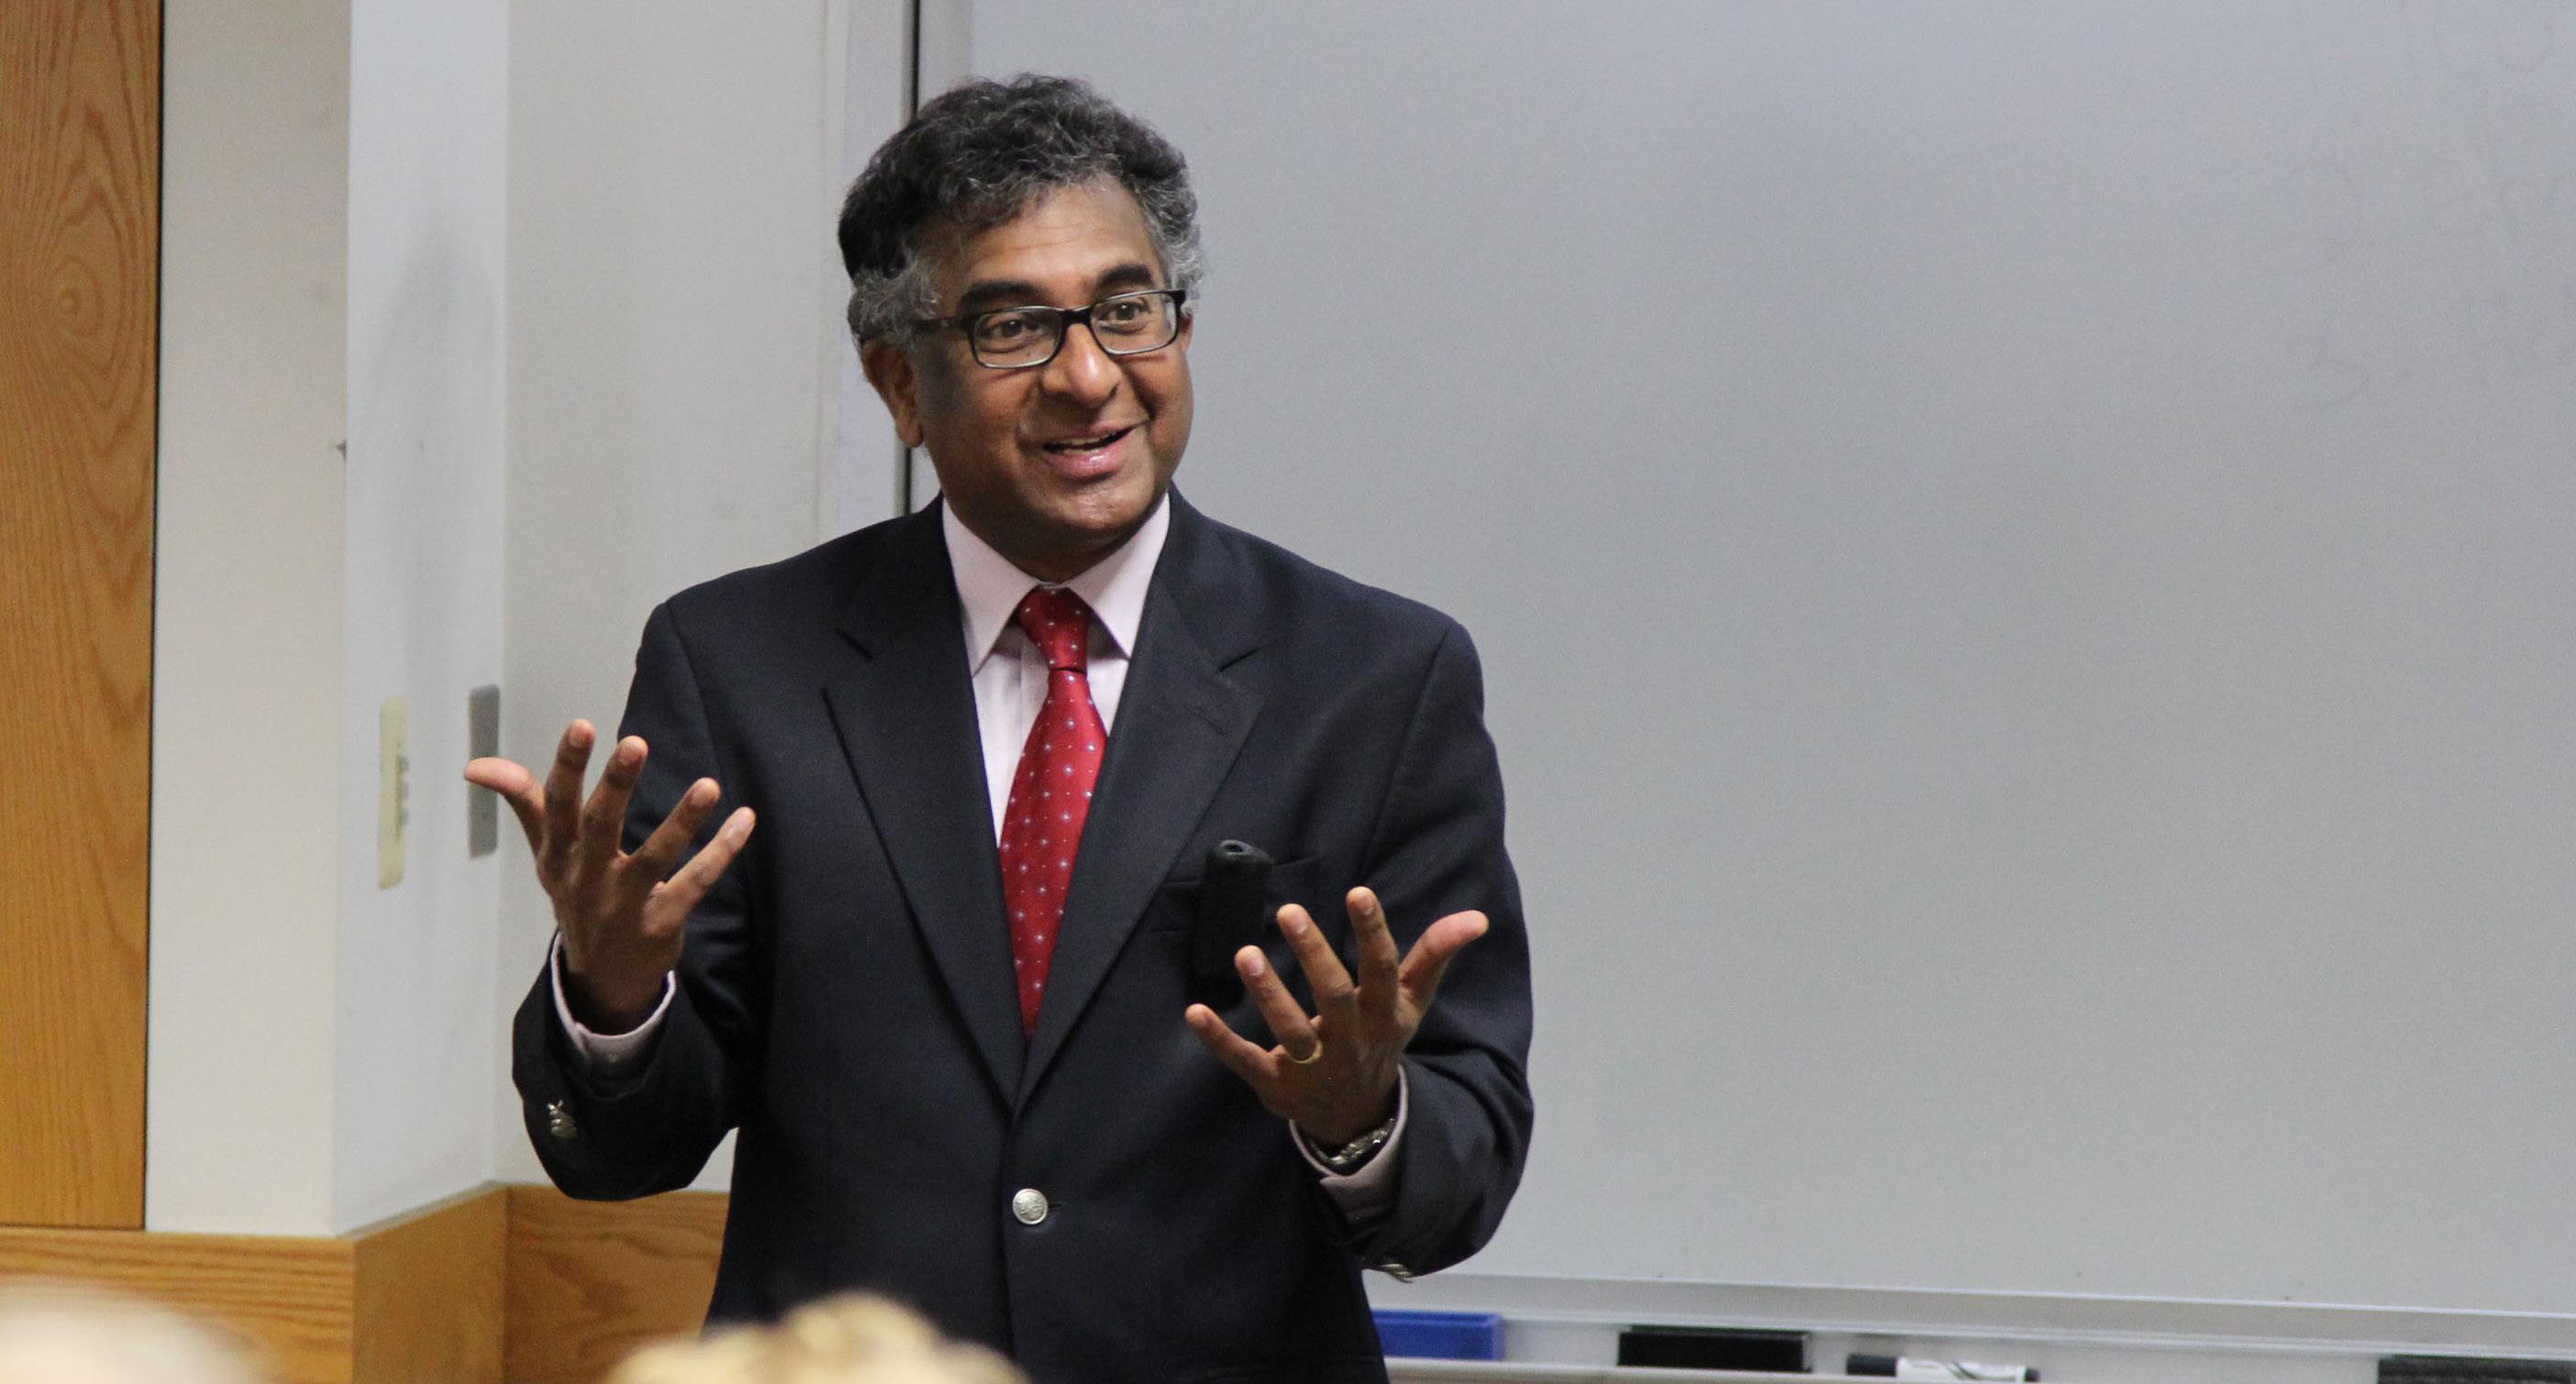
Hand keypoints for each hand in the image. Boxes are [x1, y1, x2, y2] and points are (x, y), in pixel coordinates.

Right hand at [464, 719, 754, 1030]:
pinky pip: (695, 884)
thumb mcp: (547, 853)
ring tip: (709, 785)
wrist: (601, 977)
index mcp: (558, 854)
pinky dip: (722, 852)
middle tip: (635, 743)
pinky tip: (745, 819)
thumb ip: (525, 802)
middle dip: (616, 785)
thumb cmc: (577, 893)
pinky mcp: (661, 923)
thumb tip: (475, 765)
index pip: (557, 805)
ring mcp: (624, 903)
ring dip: (682, 822)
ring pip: (655, 859)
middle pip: (600, 827)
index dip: (568, 767)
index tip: (581, 726)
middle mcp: (587, 877)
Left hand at [1184, 886, 1486, 1146]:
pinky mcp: (1275, 1084)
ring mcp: (1311, 1066)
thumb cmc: (1380, 1039)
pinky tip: (1196, 1010)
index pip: (1381, 970)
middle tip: (1291, 912)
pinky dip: (1219, 1039)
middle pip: (1334, 997)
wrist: (1358, 1117)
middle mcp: (1350, 1041)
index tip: (1358, 892)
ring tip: (1246, 953)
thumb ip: (1435, 955)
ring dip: (1269, 993)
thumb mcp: (1410, 1002)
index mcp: (1382, 1015)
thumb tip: (1477, 917)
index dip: (1373, 932)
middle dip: (1314, 955)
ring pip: (1290, 1031)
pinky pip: (1244, 1060)